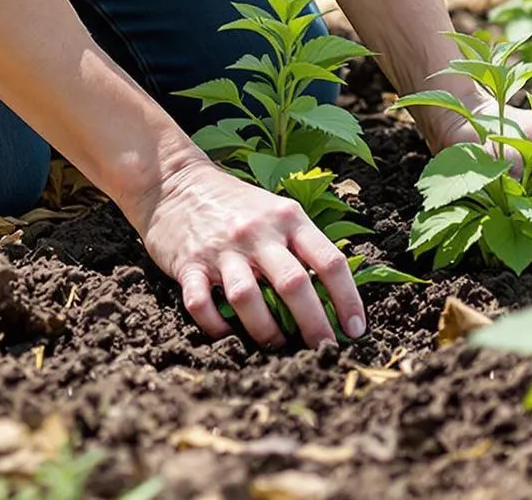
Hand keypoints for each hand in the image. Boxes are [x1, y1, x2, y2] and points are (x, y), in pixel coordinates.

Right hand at [138, 153, 364, 350]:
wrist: (175, 182)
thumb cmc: (236, 204)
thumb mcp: (277, 210)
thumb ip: (302, 244)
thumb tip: (334, 295)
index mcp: (288, 218)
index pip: (330, 261)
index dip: (348, 300)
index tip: (356, 330)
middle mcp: (258, 232)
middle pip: (294, 285)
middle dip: (314, 325)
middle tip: (324, 350)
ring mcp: (222, 249)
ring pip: (249, 299)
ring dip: (266, 331)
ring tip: (277, 345)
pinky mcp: (188, 264)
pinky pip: (202, 305)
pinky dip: (216, 327)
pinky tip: (227, 335)